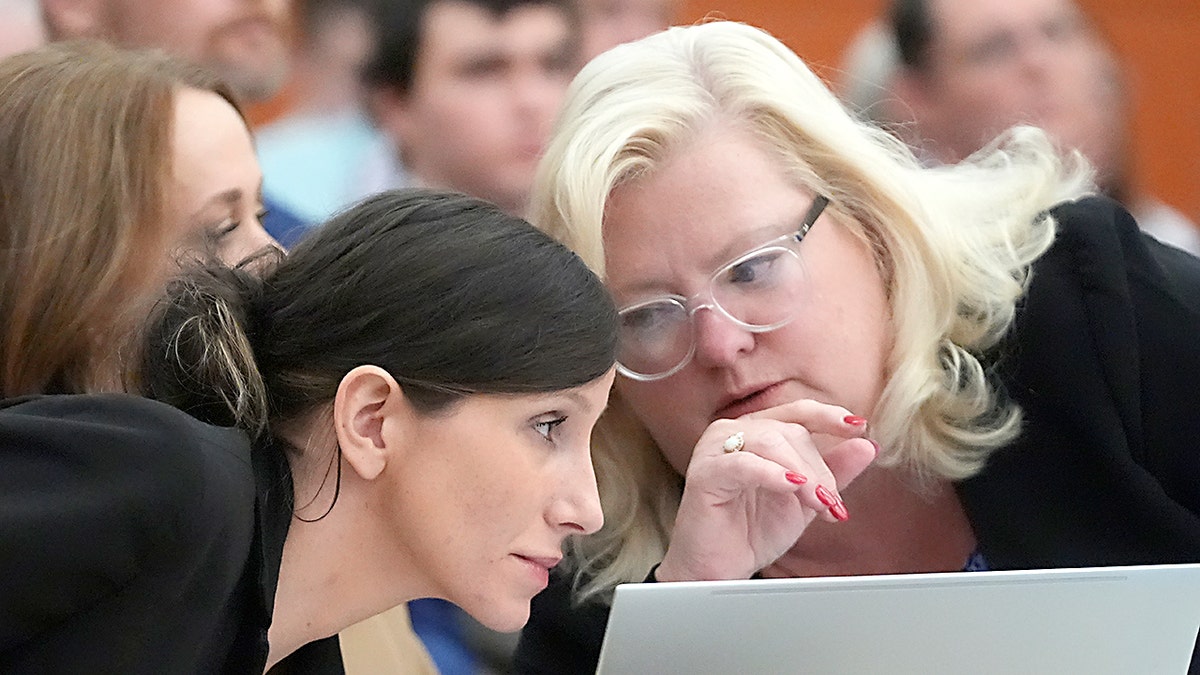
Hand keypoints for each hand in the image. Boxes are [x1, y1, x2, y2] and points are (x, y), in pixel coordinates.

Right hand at [654, 400, 876, 581]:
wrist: (719, 571)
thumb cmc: (752, 531)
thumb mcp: (804, 500)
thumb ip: (833, 472)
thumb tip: (868, 445)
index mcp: (755, 431)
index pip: (797, 411)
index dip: (829, 416)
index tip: (859, 426)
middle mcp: (732, 431)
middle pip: (790, 431)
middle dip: (820, 468)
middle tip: (832, 504)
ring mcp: (714, 449)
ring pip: (771, 442)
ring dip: (803, 474)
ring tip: (816, 504)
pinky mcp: (704, 473)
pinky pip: (744, 464)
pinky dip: (773, 474)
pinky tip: (792, 487)